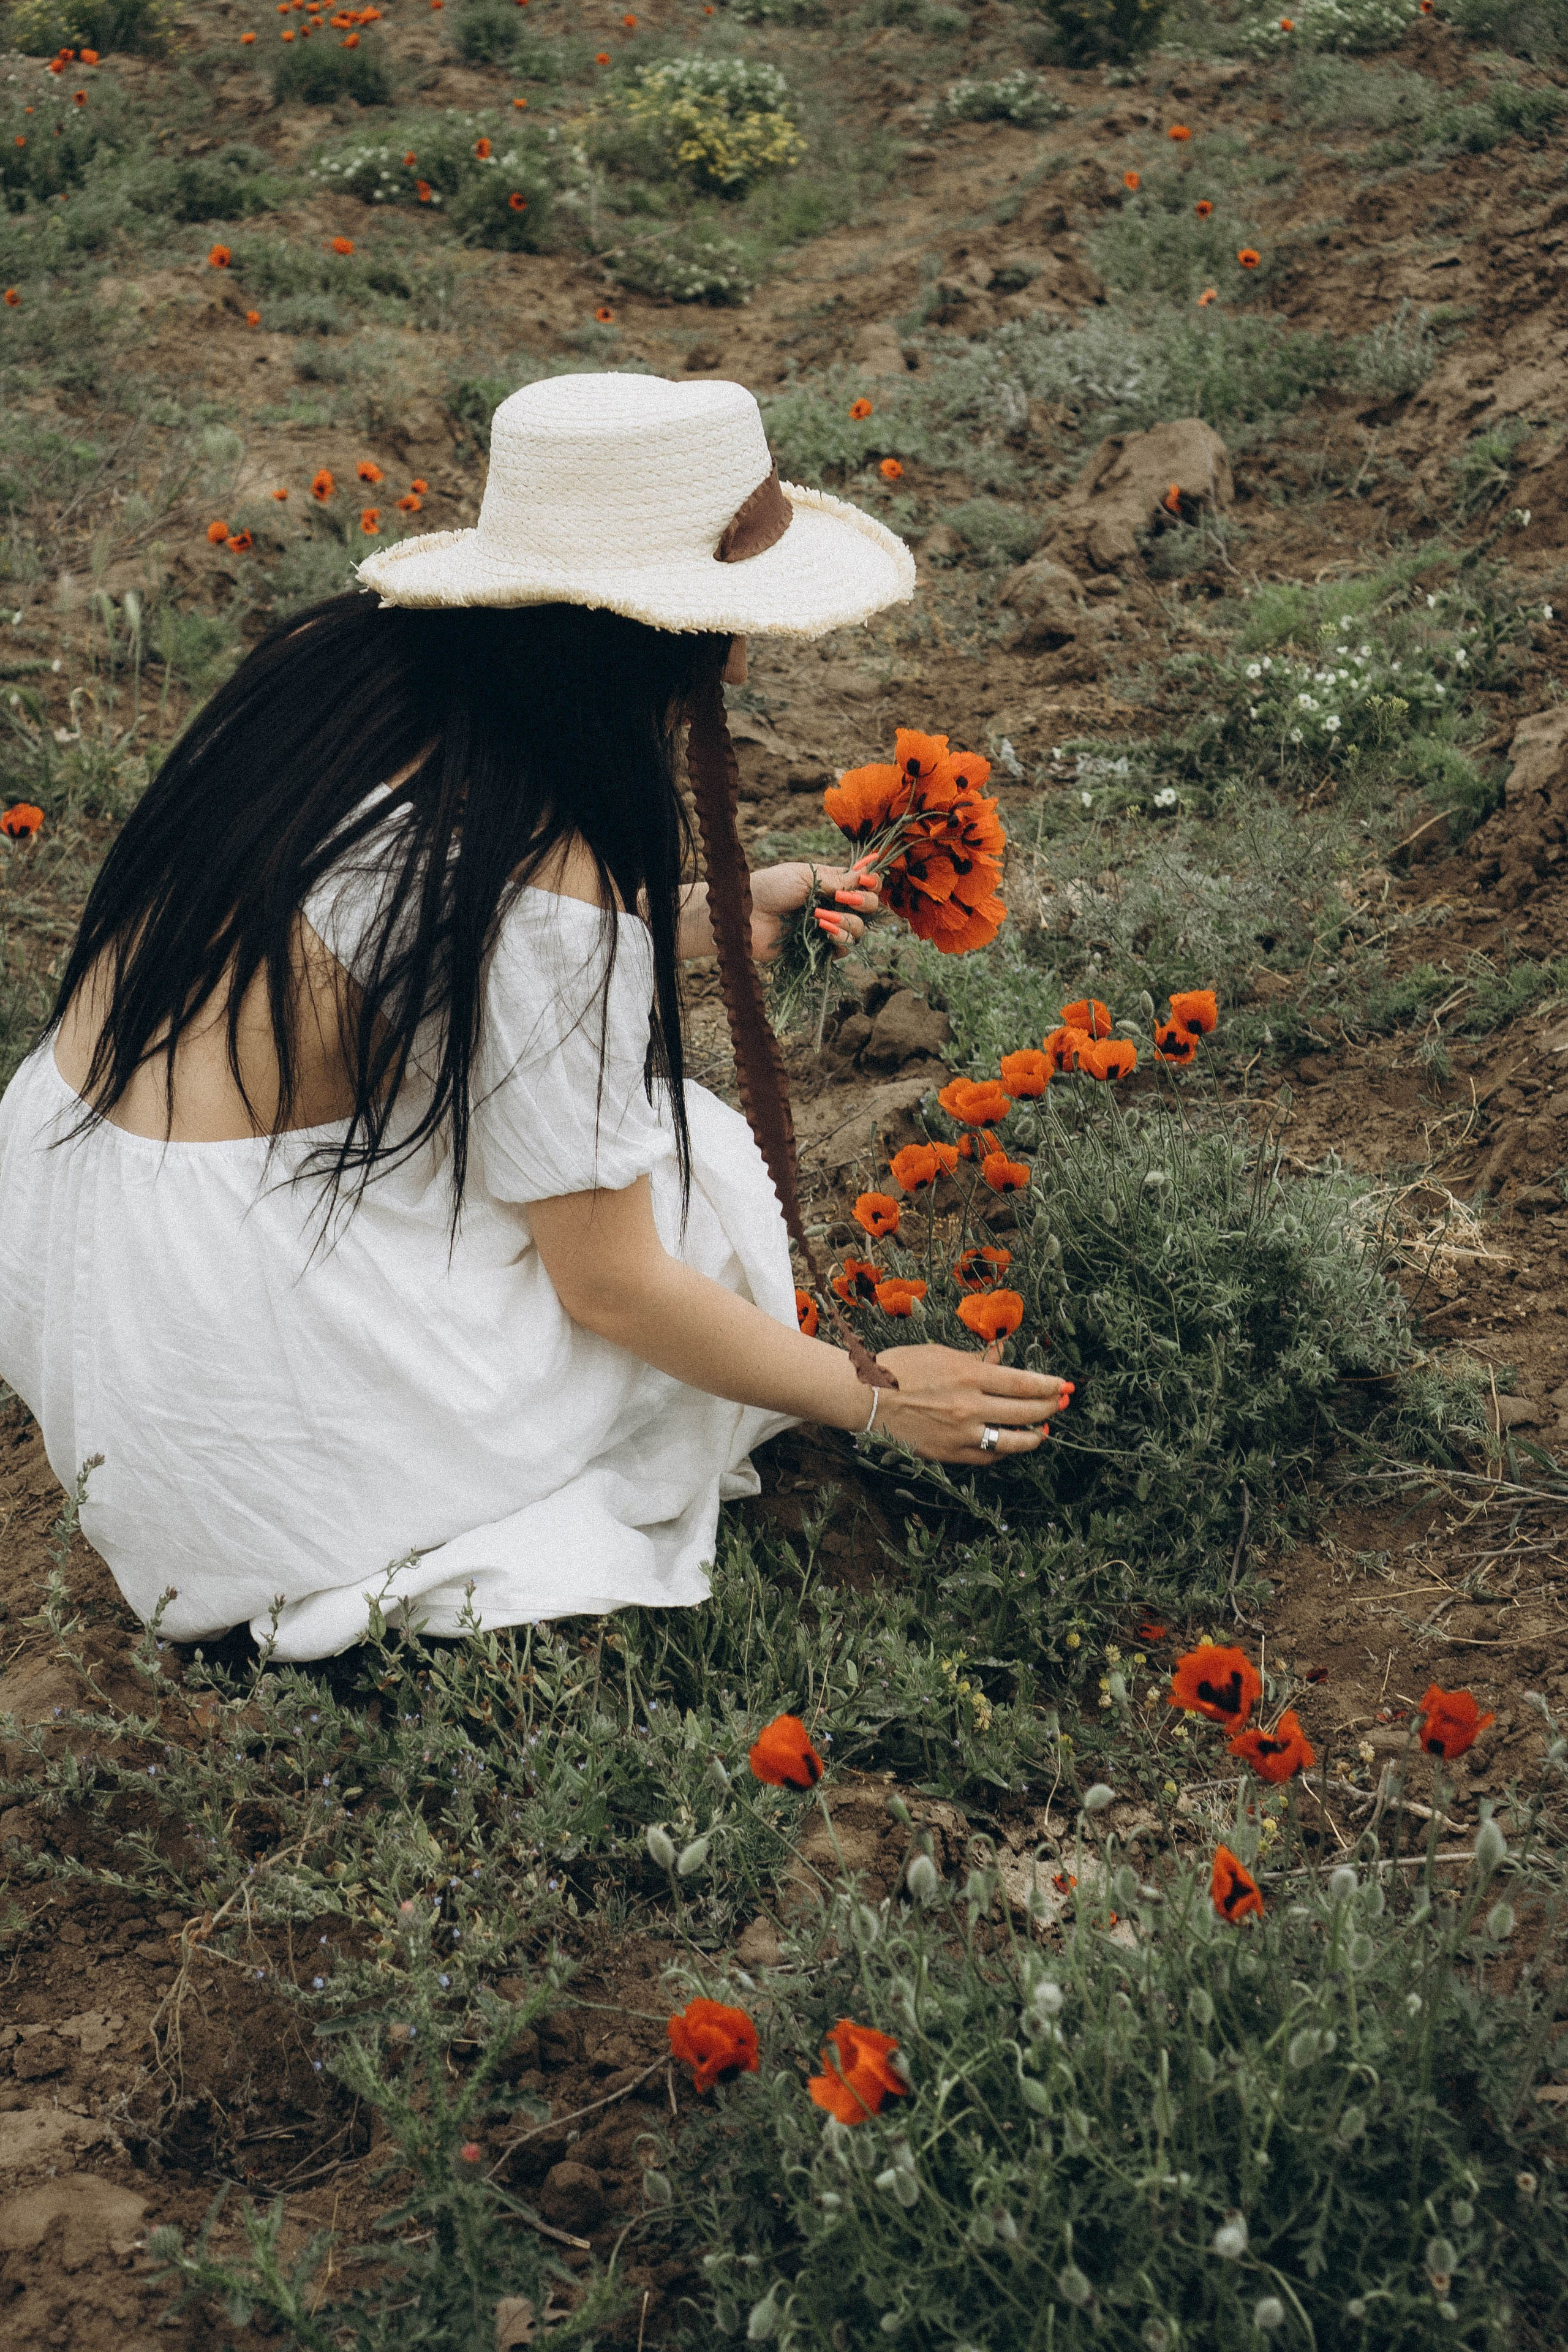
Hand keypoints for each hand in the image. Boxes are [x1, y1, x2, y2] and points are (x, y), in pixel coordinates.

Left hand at [749, 860, 882, 962]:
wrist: (745, 915)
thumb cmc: (770, 888)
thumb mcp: (805, 876)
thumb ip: (837, 880)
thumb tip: (866, 876)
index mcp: (832, 882)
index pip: (865, 884)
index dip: (873, 884)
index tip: (866, 883)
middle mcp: (834, 905)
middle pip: (868, 908)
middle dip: (863, 903)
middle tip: (844, 900)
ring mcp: (828, 928)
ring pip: (858, 930)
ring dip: (847, 923)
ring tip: (821, 919)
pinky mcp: (819, 949)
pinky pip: (843, 950)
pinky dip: (839, 941)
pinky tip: (823, 934)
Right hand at [868, 1341, 1072, 1464]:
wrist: (865, 1398)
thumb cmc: (899, 1368)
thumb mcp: (941, 1353)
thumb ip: (976, 1358)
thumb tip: (1002, 1354)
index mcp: (970, 1376)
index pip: (1024, 1384)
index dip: (1049, 1386)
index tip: (1062, 1386)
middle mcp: (971, 1407)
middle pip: (1025, 1412)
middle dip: (1049, 1407)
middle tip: (1061, 1403)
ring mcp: (961, 1434)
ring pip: (1012, 1441)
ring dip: (1034, 1435)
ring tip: (1043, 1430)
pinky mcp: (950, 1453)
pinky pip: (987, 1456)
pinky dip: (1003, 1450)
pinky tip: (1009, 1444)